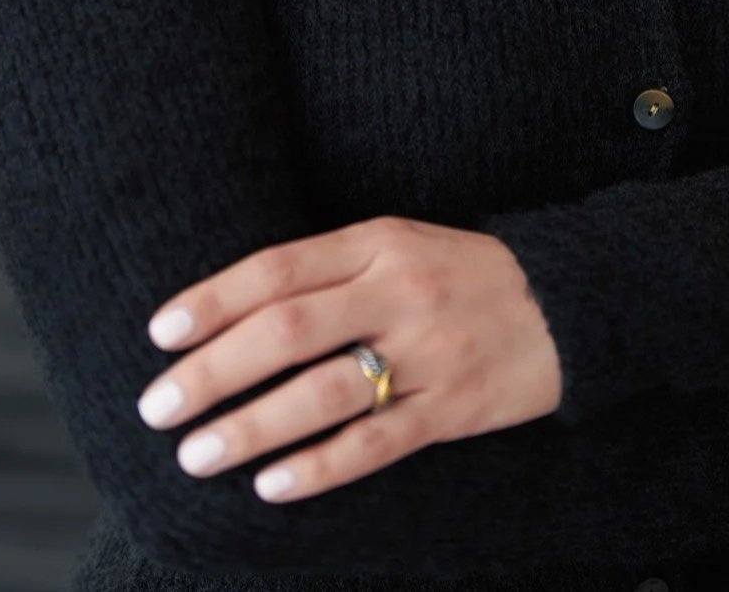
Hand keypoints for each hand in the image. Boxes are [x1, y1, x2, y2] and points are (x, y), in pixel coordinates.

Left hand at [136, 215, 561, 502]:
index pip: (279, 268)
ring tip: (195, 455)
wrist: (573, 300)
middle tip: (156, 406)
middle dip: (212, 370)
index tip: (160, 333)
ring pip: (323, 393)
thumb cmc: (464, 273)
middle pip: (288, 330)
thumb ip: (332, 268)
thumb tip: (236, 309)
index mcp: (379, 241)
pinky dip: (319, 467)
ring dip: (251, 426)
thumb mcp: (402, 244)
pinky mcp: (454, 407)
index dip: (214, 299)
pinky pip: (375, 443)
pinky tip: (272, 486)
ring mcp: (428, 351)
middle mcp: (398, 291)